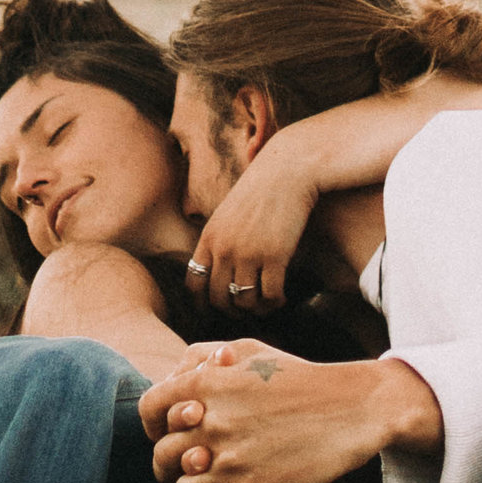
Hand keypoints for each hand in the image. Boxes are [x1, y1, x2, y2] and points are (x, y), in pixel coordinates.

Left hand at [137, 348, 436, 482]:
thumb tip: (175, 377)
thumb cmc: (302, 379)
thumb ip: (205, 357)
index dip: (152, 425)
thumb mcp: (252, 351)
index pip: (148, 409)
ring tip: (217, 481)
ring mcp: (229, 458)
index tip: (167, 434)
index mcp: (207, 384)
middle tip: (197, 462)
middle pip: (161, 454)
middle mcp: (211, 420)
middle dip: (174, 462)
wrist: (352, 408)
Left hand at [185, 139, 320, 310]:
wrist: (286, 171)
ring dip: (256, 309)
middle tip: (246, 310)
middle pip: (218, 298)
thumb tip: (220, 270)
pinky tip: (281, 297)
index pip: (194, 283)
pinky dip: (275, 302)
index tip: (213, 310)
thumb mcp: (228, 213)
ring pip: (244, 301)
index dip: (202, 303)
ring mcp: (248, 253)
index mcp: (209, 237)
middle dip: (232, 310)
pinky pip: (270, 295)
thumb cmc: (260, 190)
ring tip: (266, 304)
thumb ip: (220, 239)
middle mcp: (224, 248)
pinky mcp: (274, 256)